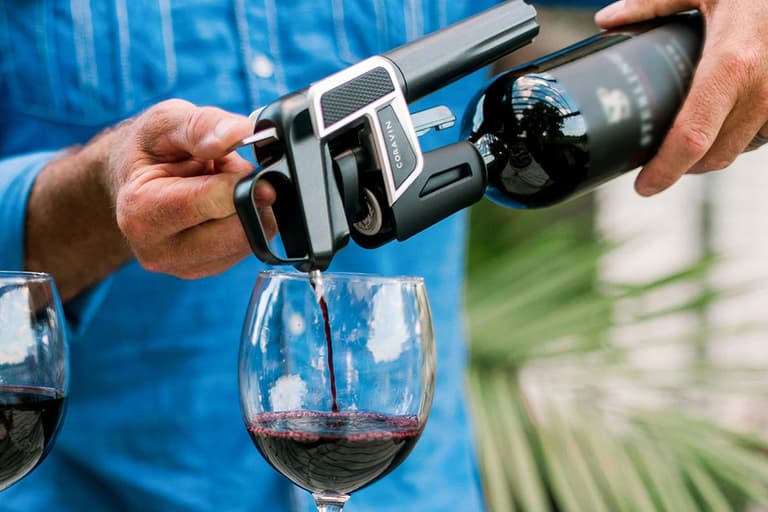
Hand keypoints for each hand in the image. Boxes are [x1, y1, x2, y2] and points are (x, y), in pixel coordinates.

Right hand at [103, 99, 275, 277]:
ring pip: (250, 240)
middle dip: (247, 195)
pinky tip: (224, 206)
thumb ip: (201, 126)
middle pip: (238, 230)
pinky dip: (248, 222)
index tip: (245, 164)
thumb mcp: (165, 122)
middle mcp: (160, 251)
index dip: (240, 179)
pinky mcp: (208, 270)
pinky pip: (250, 247)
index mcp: (141, 213)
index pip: (213, 202)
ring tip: (220, 186)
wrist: (132, 180)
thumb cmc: (147, 150)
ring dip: (250, 208)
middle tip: (229, 171)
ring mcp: (185, 267)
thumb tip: (239, 134)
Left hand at [596, 0, 767, 195]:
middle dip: (682, 168)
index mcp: (729, 65)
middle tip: (655, 163)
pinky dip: (739, 138)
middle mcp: (760, 89)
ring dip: (711, 154)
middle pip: (714, 155)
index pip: (691, 138)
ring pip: (740, 149)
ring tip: (685, 143)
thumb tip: (606, 20)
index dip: (665, 170)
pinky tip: (720, 125)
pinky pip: (763, 136)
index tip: (643, 186)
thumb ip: (652, 3)